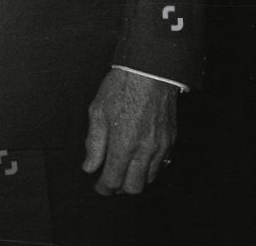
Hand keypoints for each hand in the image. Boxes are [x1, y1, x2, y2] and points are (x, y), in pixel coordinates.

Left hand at [82, 68, 177, 194]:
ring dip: (134, 179)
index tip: (99, 187)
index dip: (104, 188)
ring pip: (149, 178)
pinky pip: (160, 165)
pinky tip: (137, 159)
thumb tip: (89, 166)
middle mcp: (145, 149)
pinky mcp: (170, 141)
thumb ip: (94, 143)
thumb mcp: (97, 112)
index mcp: (124, 143)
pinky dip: (147, 168)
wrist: (150, 73)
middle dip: (119, 188)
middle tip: (109, 182)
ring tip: (121, 170)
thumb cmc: (121, 88)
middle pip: (134, 187)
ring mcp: (161, 146)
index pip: (114, 179)